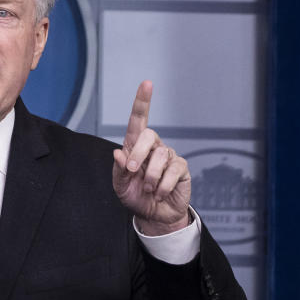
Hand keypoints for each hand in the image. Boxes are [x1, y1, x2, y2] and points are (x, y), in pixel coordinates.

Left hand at [112, 81, 190, 234]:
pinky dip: (163, 185)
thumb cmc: (134, 196)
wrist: (153, 215)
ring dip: (150, 177)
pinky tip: (159, 193)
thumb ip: (118, 170)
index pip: (138, 120)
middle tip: (132, 172)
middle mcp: (153, 147)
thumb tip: (119, 152)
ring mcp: (169, 156)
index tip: (147, 83)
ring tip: (147, 189)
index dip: (143, 101)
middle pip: (148, 135)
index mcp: (135, 147)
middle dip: (138, 153)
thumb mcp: (120, 186)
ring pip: (160, 156)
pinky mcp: (181, 168)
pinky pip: (173, 171)